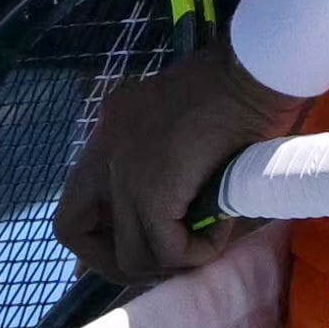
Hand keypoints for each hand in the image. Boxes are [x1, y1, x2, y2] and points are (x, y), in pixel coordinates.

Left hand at [55, 35, 307, 289]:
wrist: (258, 66)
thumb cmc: (241, 86)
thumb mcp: (189, 124)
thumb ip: (170, 164)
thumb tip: (179, 218)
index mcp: (111, 128)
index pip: (76, 198)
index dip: (99, 235)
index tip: (137, 247)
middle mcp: (105, 147)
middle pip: (70, 228)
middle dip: (112, 260)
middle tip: (162, 261)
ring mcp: (124, 169)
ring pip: (129, 254)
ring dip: (171, 259)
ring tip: (207, 239)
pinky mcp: (153, 190)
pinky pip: (168, 250)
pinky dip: (199, 253)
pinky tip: (224, 227)